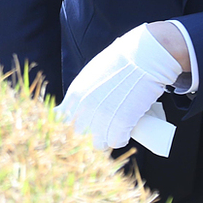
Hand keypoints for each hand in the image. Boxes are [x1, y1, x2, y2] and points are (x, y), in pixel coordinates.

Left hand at [56, 23, 181, 150]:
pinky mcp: (120, 124)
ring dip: (105, 140)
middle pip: (78, 135)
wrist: (140, 59)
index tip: (80, 128)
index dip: (71, 127)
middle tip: (99, 132)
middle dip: (87, 137)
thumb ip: (81, 93)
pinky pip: (117, 141)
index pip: (62, 121)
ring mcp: (101, 117)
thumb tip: (75, 107)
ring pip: (97, 143)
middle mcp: (83, 108)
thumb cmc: (118, 63)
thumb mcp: (90, 76)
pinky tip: (125, 132)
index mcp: (75, 94)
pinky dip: (122, 139)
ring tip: (113, 133)